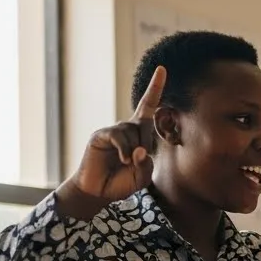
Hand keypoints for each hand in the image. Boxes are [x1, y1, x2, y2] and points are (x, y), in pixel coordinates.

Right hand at [60, 66, 165, 211]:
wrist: (98, 191)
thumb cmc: (121, 182)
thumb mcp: (142, 175)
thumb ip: (146, 162)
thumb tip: (139, 150)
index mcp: (138, 134)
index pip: (148, 107)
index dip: (155, 89)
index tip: (162, 69)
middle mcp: (126, 128)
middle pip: (144, 127)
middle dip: (144, 146)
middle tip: (132, 162)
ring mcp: (112, 130)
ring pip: (133, 132)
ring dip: (134, 151)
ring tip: (124, 163)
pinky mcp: (101, 135)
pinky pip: (119, 136)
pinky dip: (124, 150)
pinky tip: (121, 160)